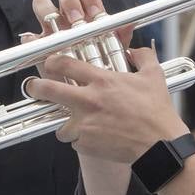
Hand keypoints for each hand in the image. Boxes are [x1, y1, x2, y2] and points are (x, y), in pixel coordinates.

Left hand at [22, 0, 186, 162]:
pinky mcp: (86, 144)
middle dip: (36, 88)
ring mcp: (85, 124)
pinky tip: (95, 140)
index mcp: (101, 81)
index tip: (48, 64)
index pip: (64, 64)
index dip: (51, 62)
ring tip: (77, 126)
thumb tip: (135, 49)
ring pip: (59, 125)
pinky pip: (75, 142)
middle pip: (47, 90)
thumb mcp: (154, 76)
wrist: (160, 144)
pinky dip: (82, 142)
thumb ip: (143, 57)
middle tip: (35, 88)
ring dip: (66, 125)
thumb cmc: (157, 111)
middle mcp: (88, 100)